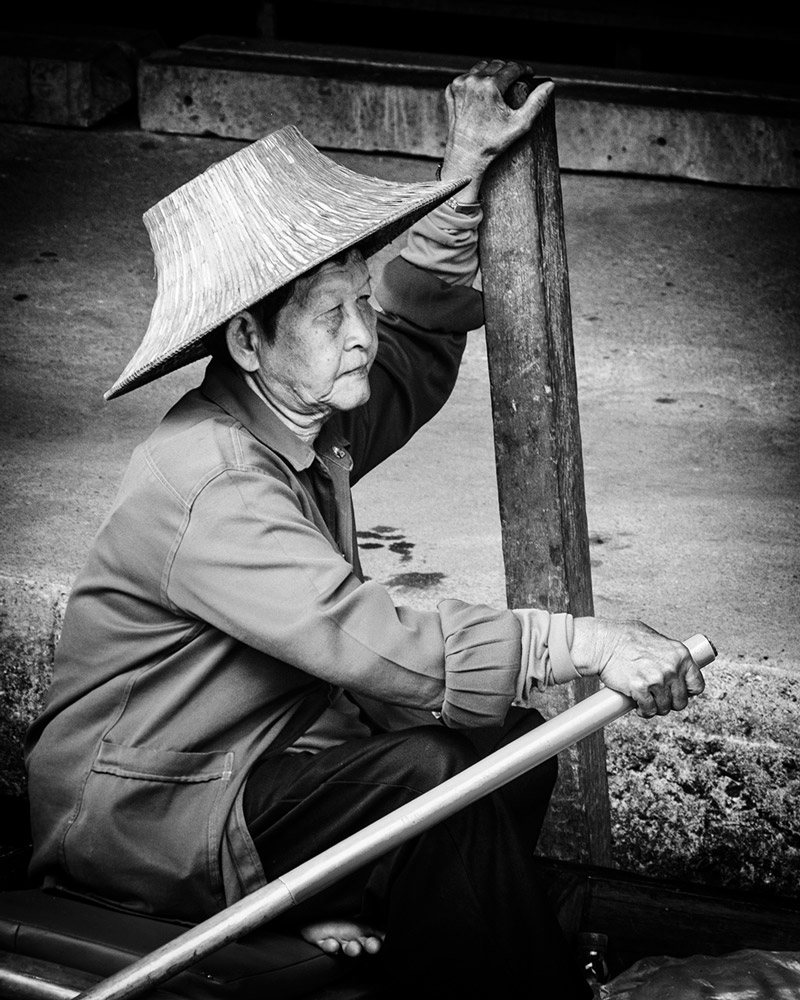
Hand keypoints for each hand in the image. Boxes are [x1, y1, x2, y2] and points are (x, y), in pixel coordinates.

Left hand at [439, 59, 554, 201]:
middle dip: (509, 70)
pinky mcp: (451, 90)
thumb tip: (550, 84)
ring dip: (493, 72)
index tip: (529, 74)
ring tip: (501, 83)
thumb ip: (537, 103)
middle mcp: (473, 81)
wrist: (466, 154)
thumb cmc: (493, 143)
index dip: (524, 69)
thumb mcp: (520, 125)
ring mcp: (460, 84)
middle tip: (517, 80)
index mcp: (490, 86)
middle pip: (497, 64)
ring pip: (481, 67)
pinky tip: (483, 92)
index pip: (513, 67)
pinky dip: (476, 80)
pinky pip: (467, 77)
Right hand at [571, 618, 705, 717]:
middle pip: (681, 700)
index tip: (678, 692)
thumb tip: (672, 663)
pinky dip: (645, 712)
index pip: (696, 684)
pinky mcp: (641, 689)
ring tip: (647, 702)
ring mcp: (657, 679)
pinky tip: (639, 707)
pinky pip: (649, 709)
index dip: (688, 692)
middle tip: (658, 698)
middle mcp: (672, 668)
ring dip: (656, 708)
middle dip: (670, 702)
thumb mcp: (653, 638)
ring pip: (665, 707)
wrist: (602, 643)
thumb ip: (666, 653)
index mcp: (680, 654)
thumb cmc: (623, 637)